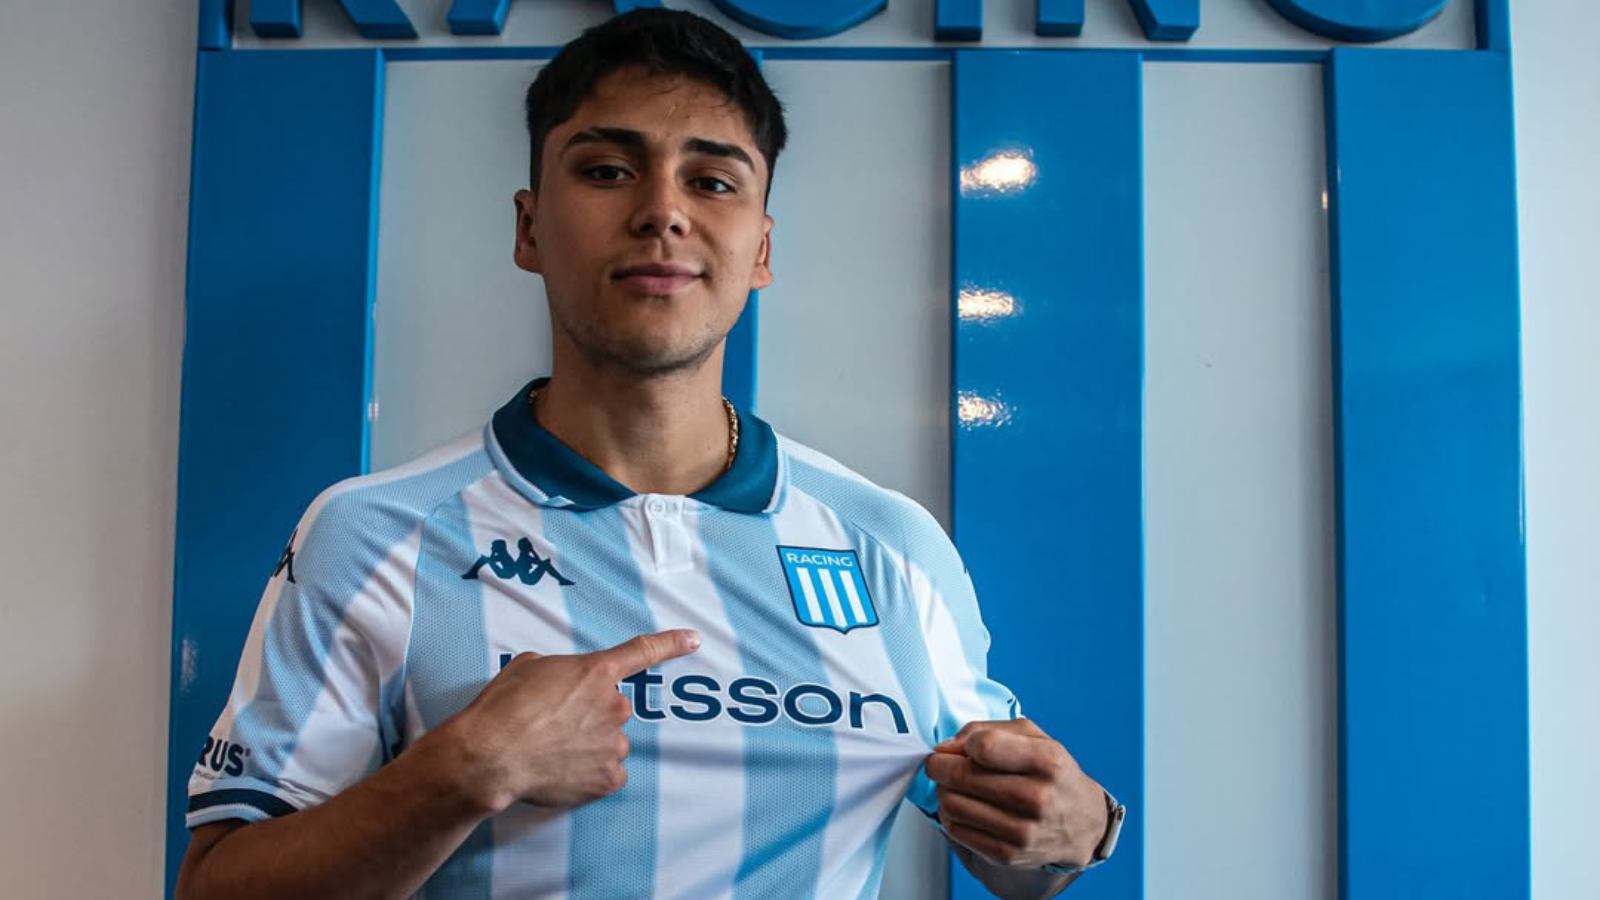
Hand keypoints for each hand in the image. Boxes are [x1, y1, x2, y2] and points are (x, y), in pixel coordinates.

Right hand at [427, 629, 701, 812]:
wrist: (490, 756)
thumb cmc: (503, 708)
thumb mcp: (529, 667)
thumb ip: (559, 669)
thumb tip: (562, 682)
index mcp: (596, 672)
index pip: (643, 652)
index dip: (671, 644)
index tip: (694, 639)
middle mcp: (614, 705)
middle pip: (613, 709)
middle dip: (591, 716)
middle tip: (555, 726)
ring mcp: (614, 743)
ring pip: (610, 742)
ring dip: (589, 746)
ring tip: (552, 751)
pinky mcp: (608, 777)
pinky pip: (608, 773)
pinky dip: (590, 774)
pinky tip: (563, 771)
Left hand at [925, 718, 1107, 869]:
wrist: (1083, 824)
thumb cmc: (1053, 774)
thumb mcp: (1035, 738)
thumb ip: (989, 730)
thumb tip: (947, 747)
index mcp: (1047, 761)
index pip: (984, 747)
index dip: (959, 745)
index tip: (955, 748)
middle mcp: (1038, 798)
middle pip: (961, 777)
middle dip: (939, 766)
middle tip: (939, 765)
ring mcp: (1023, 831)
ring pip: (952, 804)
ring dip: (943, 791)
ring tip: (954, 787)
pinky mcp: (1009, 855)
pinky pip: (956, 831)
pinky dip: (950, 816)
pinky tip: (964, 808)